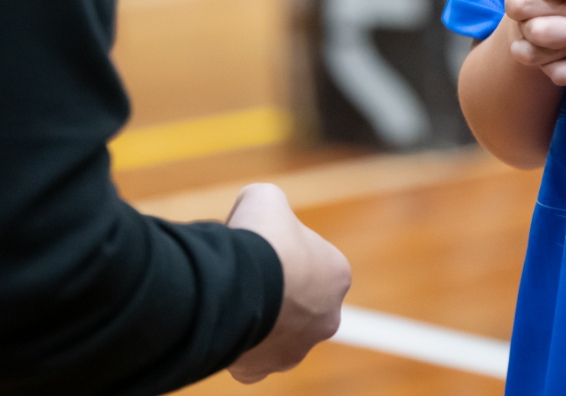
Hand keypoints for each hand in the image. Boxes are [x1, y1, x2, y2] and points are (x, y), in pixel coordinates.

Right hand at [225, 184, 350, 383]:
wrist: (239, 281)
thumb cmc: (260, 236)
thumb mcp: (266, 198)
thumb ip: (268, 205)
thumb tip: (256, 211)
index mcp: (337, 275)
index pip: (313, 262)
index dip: (284, 251)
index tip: (261, 244)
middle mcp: (326, 317)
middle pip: (299, 302)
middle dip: (277, 290)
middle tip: (247, 273)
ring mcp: (297, 347)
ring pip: (278, 333)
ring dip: (259, 318)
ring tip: (232, 297)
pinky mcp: (265, 367)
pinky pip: (253, 361)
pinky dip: (240, 348)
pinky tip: (228, 326)